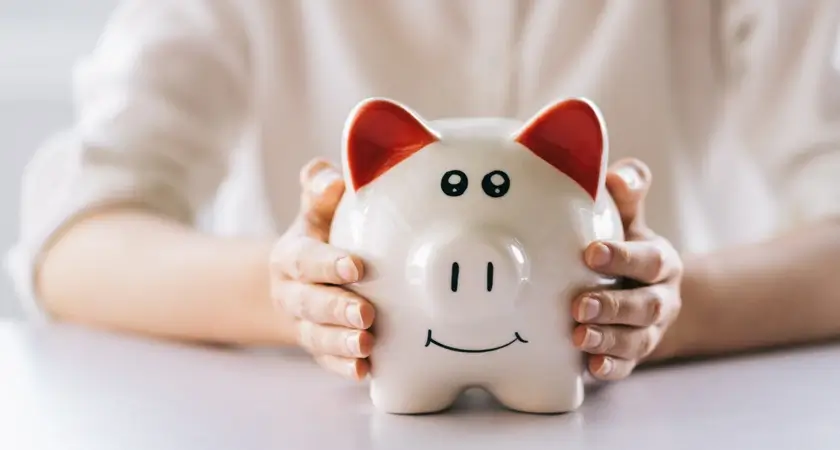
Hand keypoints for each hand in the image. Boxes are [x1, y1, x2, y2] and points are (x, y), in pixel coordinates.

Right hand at [270, 158, 374, 380]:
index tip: (356, 266)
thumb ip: (320, 189)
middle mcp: (292, 292)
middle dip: (337, 308)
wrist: (298, 277)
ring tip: (366, 344)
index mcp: (291, 254)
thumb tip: (334, 178)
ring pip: (316, 335)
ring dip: (340, 341)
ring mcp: (303, 323)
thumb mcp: (315, 211)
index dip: (327, 263)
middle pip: (310, 302)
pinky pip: (326, 360)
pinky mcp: (317, 347)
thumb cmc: (320, 235)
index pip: (305, 258)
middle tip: (367, 313)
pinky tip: (364, 371)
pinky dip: (343, 366)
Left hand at [572, 158, 682, 380]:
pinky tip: (590, 368)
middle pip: (644, 306)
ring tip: (578, 336)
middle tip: (578, 305)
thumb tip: (614, 174)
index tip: (590, 253)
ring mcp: (648, 330)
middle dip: (613, 307)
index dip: (623, 257)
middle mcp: (660, 298)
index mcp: (659, 261)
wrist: (645, 290)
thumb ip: (626, 193)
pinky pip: (626, 366)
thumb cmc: (626, 246)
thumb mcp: (630, 219)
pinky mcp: (633, 354)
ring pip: (635, 340)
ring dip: (608, 340)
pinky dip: (610, 368)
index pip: (647, 259)